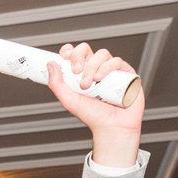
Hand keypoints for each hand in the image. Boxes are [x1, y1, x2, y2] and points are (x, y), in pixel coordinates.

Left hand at [47, 43, 141, 166]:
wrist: (112, 127)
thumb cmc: (93, 116)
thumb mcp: (69, 100)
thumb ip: (57, 84)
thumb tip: (50, 64)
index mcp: (82, 74)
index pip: (75, 55)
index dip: (69, 51)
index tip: (64, 55)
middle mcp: (96, 69)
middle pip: (87, 50)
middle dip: (79, 56)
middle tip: (75, 71)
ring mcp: (111, 70)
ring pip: (101, 54)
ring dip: (92, 66)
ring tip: (89, 83)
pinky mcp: (126, 72)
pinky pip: (116, 61)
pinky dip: (106, 67)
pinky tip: (100, 79)